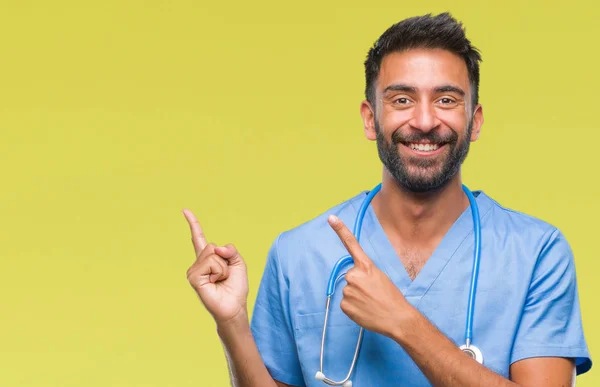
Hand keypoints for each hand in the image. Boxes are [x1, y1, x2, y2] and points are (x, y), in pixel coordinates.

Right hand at [183, 209, 248, 324]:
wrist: (234, 307)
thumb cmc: (236, 287)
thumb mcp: (238, 263)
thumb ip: (230, 250)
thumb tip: (217, 247)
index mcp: (208, 259)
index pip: (199, 238)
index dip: (193, 224)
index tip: (185, 210)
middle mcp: (198, 263)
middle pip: (212, 246)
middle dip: (225, 259)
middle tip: (225, 275)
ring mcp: (194, 270)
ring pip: (212, 254)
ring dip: (223, 267)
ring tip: (220, 280)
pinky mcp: (193, 278)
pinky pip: (211, 263)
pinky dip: (219, 271)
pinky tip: (215, 282)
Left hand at [328, 214, 410, 336]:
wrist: (397, 318)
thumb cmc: (391, 298)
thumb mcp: (380, 277)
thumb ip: (365, 273)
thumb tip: (353, 280)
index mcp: (366, 266)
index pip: (351, 244)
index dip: (340, 230)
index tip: (331, 218)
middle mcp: (354, 275)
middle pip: (350, 277)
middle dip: (358, 284)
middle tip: (372, 294)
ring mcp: (348, 290)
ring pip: (348, 291)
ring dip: (357, 297)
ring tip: (370, 303)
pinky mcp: (344, 304)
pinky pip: (346, 303)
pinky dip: (354, 307)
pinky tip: (365, 310)